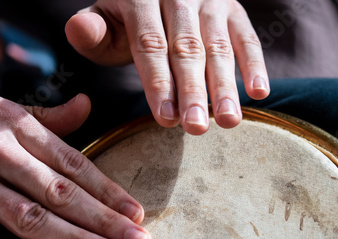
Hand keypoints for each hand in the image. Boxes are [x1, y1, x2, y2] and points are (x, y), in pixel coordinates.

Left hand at [65, 0, 268, 134]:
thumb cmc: (126, 17)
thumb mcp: (103, 19)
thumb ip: (91, 30)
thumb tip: (78, 28)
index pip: (149, 43)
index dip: (157, 82)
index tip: (164, 119)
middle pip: (186, 48)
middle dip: (192, 90)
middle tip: (196, 127)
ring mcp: (209, 0)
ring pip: (218, 46)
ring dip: (224, 85)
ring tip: (229, 121)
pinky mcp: (232, 9)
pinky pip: (246, 37)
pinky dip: (254, 65)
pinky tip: (259, 93)